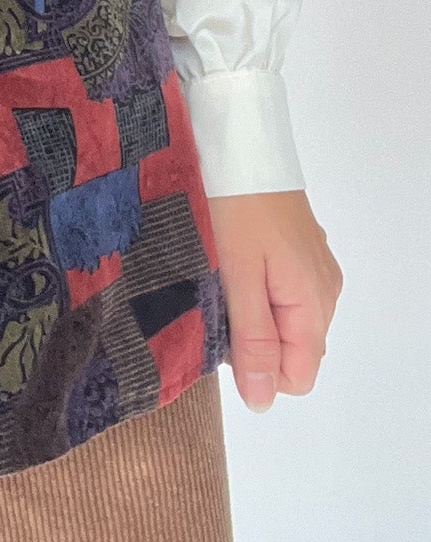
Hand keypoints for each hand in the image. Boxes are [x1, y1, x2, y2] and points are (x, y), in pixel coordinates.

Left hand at [207, 190, 341, 411]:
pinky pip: (281, 291)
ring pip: (284, 319)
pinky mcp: (299, 248)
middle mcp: (324, 290)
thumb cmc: (234, 206)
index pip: (297, 376)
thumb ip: (252, 339)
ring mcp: (313, 266)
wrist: (240, 141)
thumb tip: (263, 401)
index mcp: (313, 302)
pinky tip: (233, 260)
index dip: (257, 369)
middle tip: (218, 298)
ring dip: (251, 311)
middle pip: (291, 348)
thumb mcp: (237, 277)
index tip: (224, 331)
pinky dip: (256, 288)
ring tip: (222, 275)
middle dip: (252, 339)